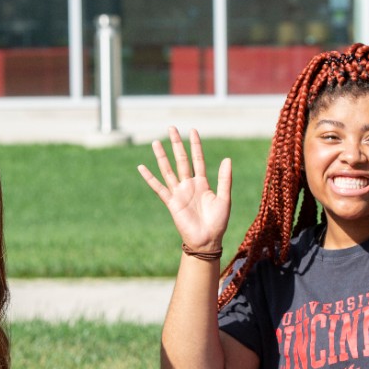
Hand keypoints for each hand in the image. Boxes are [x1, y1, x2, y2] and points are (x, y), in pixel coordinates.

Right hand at [137, 127, 231, 251]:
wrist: (207, 240)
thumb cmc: (218, 222)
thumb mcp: (224, 198)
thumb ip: (225, 179)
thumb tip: (227, 159)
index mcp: (202, 183)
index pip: (198, 159)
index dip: (195, 145)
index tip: (192, 130)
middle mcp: (189, 185)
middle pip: (181, 160)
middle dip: (177, 144)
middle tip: (171, 128)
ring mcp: (179, 193)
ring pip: (168, 170)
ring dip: (162, 156)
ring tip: (156, 142)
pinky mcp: (171, 203)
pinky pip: (159, 188)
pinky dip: (150, 178)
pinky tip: (141, 167)